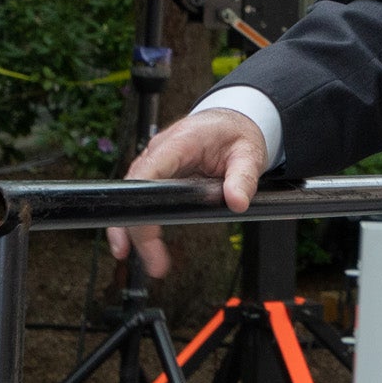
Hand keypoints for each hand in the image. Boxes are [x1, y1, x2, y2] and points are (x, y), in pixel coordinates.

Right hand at [114, 109, 267, 277]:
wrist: (232, 121)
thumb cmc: (236, 133)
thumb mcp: (250, 153)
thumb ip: (244, 177)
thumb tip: (237, 202)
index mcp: (180, 142)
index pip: (148, 172)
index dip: (138, 201)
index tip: (143, 229)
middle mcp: (159, 152)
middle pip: (133, 191)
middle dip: (135, 227)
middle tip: (154, 260)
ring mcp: (155, 163)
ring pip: (131, 197)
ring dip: (133, 229)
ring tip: (151, 262)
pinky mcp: (157, 174)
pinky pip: (141, 198)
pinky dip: (138, 221)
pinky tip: (139, 245)